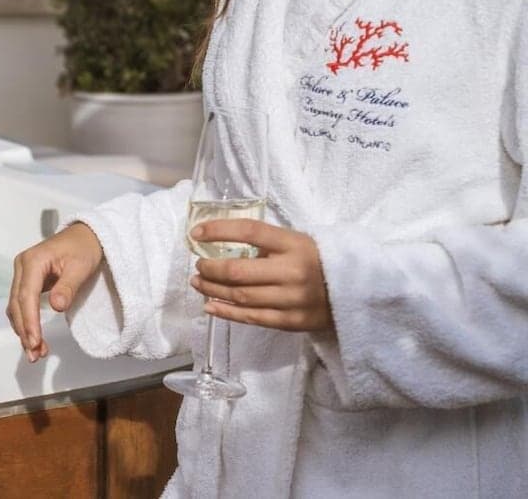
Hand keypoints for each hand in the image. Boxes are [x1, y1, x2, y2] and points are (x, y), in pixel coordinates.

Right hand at [7, 222, 103, 362]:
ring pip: (17, 307)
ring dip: (24, 329)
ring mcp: (23, 274)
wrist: (86, 236)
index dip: (29, 321)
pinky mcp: (28, 281)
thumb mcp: (80, 267)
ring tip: (36, 352)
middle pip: (17, 304)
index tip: (35, 341)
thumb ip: (68, 287)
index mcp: (32, 261)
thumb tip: (56, 307)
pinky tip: (34, 337)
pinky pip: (22, 304)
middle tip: (35, 353)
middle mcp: (22, 267)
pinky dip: (27, 322)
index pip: (26, 296)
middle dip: (25, 331)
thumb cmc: (84, 248)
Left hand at [190, 219, 332, 331]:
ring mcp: (292, 299)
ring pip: (240, 296)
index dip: (219, 230)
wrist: (354, 291)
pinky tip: (209, 305)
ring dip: (212, 289)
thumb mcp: (296, 242)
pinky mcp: (291, 321)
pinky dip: (226, 312)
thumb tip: (221, 245)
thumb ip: (266, 243)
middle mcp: (292, 271)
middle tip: (198, 265)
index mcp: (293, 244)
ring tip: (198, 283)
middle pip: (238, 270)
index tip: (196, 232)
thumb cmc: (316, 261)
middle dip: (210, 268)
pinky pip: (251, 317)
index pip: (250, 231)